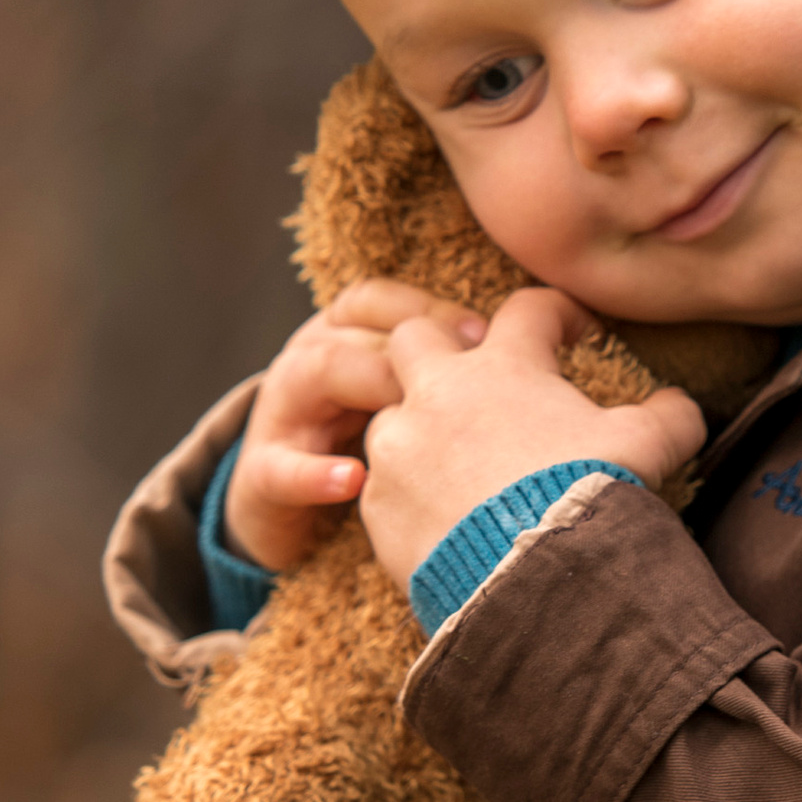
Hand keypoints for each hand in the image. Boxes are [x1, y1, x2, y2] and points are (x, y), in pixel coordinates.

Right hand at [225, 280, 485, 576]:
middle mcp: (309, 357)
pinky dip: (316, 474)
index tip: (485, 334)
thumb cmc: (365, 437)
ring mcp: (282, 413)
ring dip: (368, 383)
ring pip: (316, 372)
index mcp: (344, 333)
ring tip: (410, 409)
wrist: (282, 503)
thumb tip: (538, 345)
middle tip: (464, 370)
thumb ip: (448, 368)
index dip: (429, 308)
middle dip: (409, 343)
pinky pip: (282, 467)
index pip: (378, 299)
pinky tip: (354, 481)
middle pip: (355, 327)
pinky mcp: (263, 473)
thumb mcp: (402, 394)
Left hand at [356, 284, 706, 595]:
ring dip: (416, 432)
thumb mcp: (647, 448)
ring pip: (388, 417)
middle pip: (413, 336)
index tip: (573, 334)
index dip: (556, 314)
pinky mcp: (378, 505)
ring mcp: (399, 449)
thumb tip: (681, 405)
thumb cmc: (587, 498)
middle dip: (438, 350)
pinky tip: (437, 521)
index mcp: (505, 368)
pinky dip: (407, 496)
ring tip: (452, 466)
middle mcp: (439, 395)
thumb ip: (669, 416)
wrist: (533, 581)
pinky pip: (382, 487)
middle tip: (472, 380)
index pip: (528, 309)